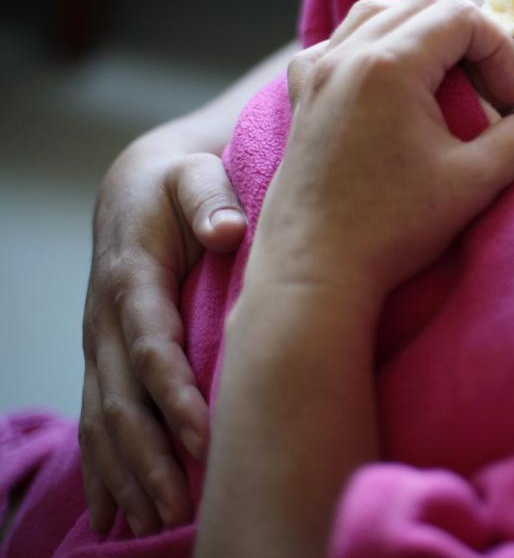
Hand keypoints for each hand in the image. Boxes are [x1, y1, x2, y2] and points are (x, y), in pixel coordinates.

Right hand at [81, 145, 245, 535]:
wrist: (136, 187)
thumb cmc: (179, 184)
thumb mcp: (195, 176)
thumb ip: (211, 198)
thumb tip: (230, 228)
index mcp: (132, 279)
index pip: (152, 347)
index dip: (174, 395)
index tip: (203, 436)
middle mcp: (107, 321)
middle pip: (123, 401)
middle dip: (149, 457)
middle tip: (180, 505)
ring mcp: (100, 346)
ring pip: (106, 421)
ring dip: (127, 475)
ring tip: (155, 522)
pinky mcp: (104, 361)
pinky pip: (98, 422)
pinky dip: (105, 470)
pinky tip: (116, 514)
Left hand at [248, 0, 513, 303]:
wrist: (313, 272)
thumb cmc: (393, 228)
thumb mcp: (474, 180)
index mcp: (390, 64)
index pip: (461, 16)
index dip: (498, 51)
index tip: (508, 102)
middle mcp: (347, 53)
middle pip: (420, 5)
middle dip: (464, 37)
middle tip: (483, 92)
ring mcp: (316, 72)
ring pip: (374, 14)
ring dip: (418, 35)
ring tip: (440, 84)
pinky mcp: (300, 96)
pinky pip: (336, 43)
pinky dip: (369, 49)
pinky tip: (385, 88)